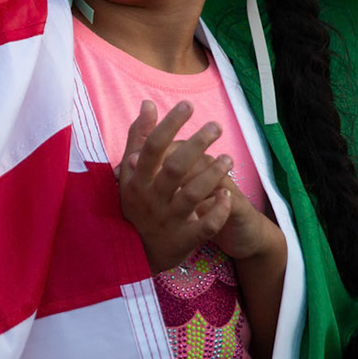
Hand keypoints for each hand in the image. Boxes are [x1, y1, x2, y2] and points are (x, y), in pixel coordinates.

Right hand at [118, 100, 238, 271]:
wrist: (133, 254)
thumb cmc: (135, 204)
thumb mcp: (130, 173)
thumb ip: (138, 138)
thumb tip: (148, 104)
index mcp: (137, 180)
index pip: (153, 147)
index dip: (170, 124)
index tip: (187, 105)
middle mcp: (151, 199)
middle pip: (174, 168)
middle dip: (196, 144)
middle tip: (216, 126)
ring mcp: (167, 220)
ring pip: (192, 195)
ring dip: (212, 174)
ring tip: (227, 158)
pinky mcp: (182, 240)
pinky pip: (204, 226)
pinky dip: (218, 212)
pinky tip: (228, 196)